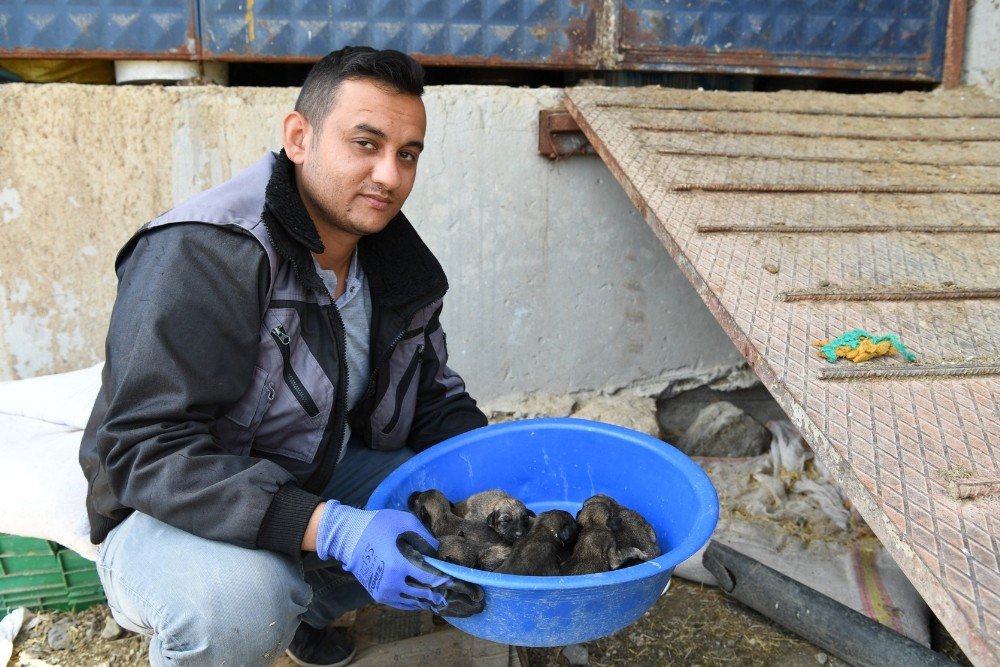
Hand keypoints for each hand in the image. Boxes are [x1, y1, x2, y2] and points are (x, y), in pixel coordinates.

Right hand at [316, 502, 483, 615]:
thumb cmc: (379, 525)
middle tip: (455, 592)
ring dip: (429, 599)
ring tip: (443, 597)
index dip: (447, 581)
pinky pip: (402, 603)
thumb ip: (427, 540)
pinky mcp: (378, 595)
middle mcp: (393, 582)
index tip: (459, 581)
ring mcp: (385, 591)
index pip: (432, 579)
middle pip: (425, 594)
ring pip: (414, 602)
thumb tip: (441, 555)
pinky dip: (415, 601)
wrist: (349, 536)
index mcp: (401, 564)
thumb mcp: (407, 524)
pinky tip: (424, 597)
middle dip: (441, 592)